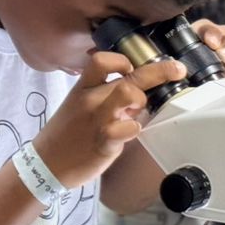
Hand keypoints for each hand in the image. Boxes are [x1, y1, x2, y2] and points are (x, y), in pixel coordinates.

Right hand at [33, 51, 186, 187]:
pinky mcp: (103, 141)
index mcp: (83, 88)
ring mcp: (97, 119)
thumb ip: (104, 96)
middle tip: (177, 69)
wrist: (46, 164)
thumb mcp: (78, 106)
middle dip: (159, 70)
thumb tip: (135, 91)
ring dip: (142, 99)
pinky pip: (128, 128)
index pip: (101, 60)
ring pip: (128, 94)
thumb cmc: (66, 135)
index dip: (121, 59)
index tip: (133, 64)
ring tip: (138, 110)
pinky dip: (135, 128)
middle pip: (128, 76)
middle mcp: (90, 99)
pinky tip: (132, 131)